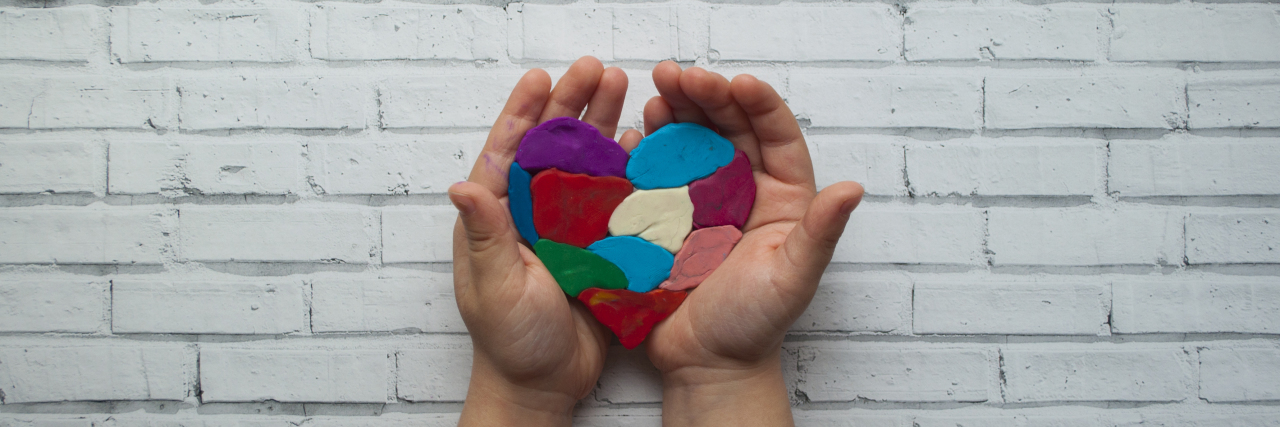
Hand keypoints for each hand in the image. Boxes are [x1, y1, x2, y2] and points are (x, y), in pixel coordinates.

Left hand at [449, 57, 640, 425]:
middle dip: (573, 104)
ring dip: (602, 126)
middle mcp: (531, 214)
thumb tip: (461, 185)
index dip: (524, 111)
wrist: (543, 385)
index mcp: (497, 217)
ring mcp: (565, 227)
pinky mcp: (596, 246)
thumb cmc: (509, 340)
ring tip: (624, 89)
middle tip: (597, 68)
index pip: (509, 151)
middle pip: (552, 146)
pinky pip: (613, 198)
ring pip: (585, 164)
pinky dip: (627, 168)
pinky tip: (642, 142)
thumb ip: (485, 234)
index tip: (541, 76)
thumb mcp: (494, 285)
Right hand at [641, 62, 864, 425]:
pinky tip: (633, 132)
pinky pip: (656, 171)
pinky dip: (644, 147)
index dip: (757, 103)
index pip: (775, 135)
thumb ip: (819, 232)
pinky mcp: (666, 215)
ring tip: (655, 93)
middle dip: (704, 95)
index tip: (735, 83)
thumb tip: (851, 188)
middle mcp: (743, 190)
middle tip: (676, 75)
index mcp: (781, 197)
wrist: (705, 364)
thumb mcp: (793, 278)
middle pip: (727, 127)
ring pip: (691, 141)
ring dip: (674, 112)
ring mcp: (701, 199)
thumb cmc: (755, 326)